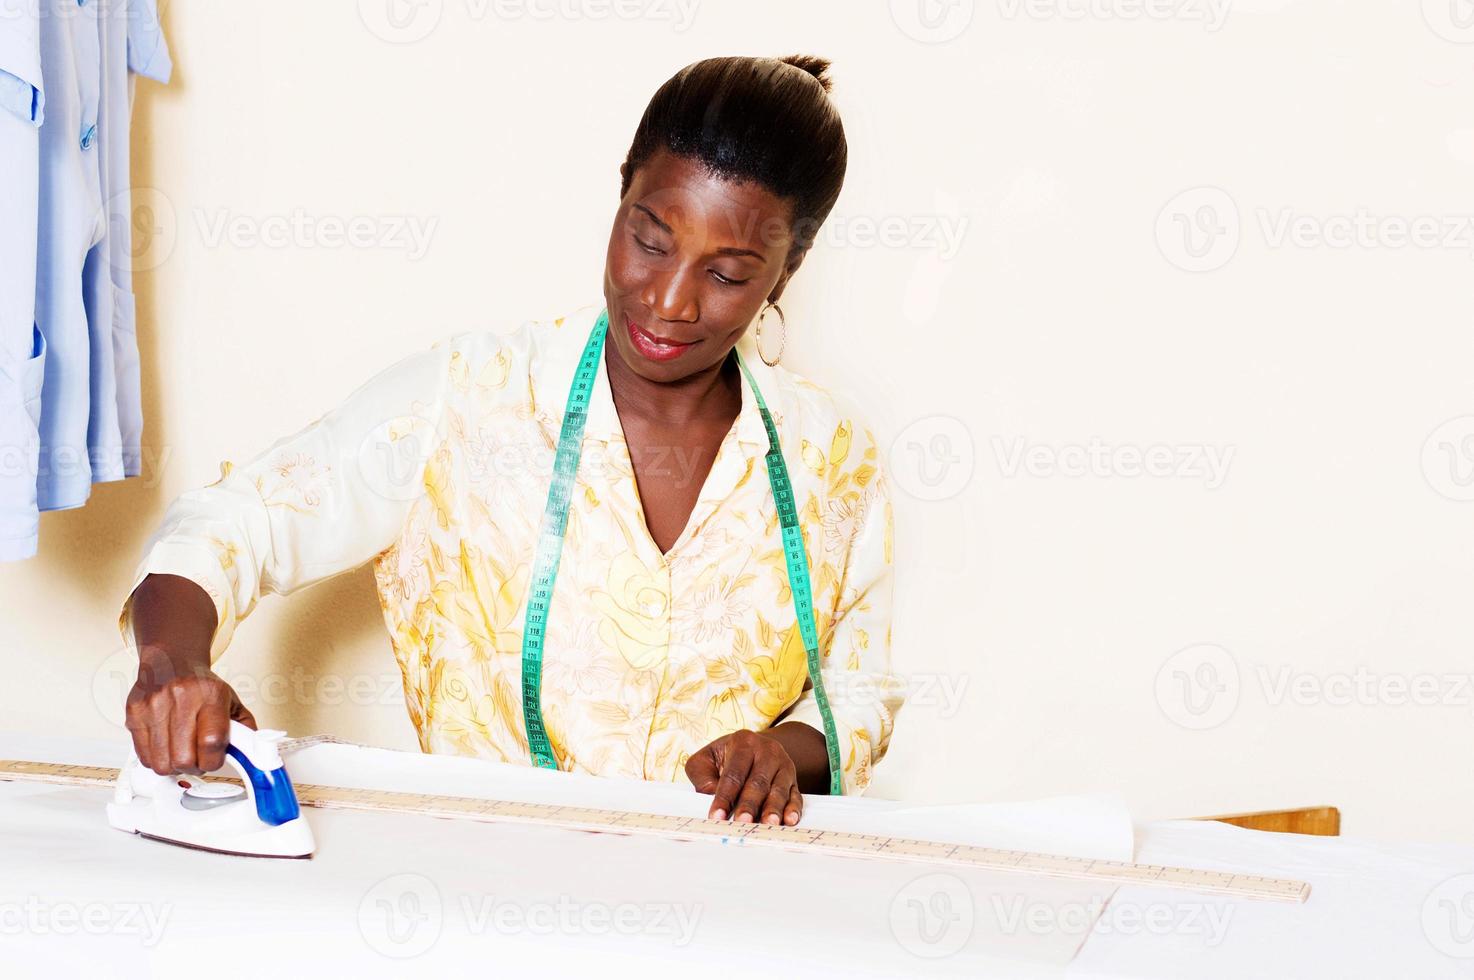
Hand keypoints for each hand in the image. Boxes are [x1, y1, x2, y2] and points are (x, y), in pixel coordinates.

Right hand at [124, 648, 255, 775]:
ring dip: (174, 767)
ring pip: (161, 763)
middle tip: (198, 759)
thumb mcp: (232, 702)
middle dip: (194, 767)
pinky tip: (167, 747)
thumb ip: (245, 730)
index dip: (214, 761)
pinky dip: (157, 760)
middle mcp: (180, 698)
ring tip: (182, 753)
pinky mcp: (134, 714)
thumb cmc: (202, 686)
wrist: (170, 662)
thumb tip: (252, 756)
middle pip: (183, 758)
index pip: (212, 742)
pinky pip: (144, 757)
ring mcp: (153, 706)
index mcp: (211, 695)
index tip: (216, 760)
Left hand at [685, 728, 803, 825]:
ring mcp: (783, 765)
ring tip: (767, 823)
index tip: (717, 816)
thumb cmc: (725, 758)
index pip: (733, 774)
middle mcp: (767, 751)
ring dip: (773, 809)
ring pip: (778, 790)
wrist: (755, 748)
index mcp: (743, 743)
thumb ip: (702, 777)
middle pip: (757, 782)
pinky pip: (795, 795)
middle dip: (750, 804)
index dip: (725, 796)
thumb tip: (710, 798)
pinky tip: (789, 819)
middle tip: (743, 822)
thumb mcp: (706, 759)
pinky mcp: (793, 780)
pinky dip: (793, 809)